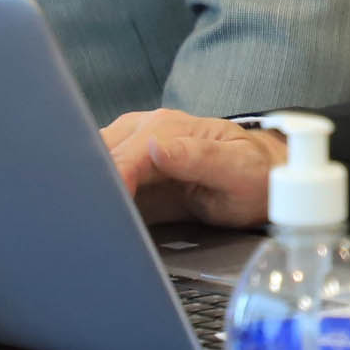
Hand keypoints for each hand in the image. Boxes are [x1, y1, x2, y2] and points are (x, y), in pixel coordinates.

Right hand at [102, 109, 285, 226]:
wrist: (262, 179)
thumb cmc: (254, 175)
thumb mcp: (238, 170)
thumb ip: (200, 157)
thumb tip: (156, 147)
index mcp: (168, 128)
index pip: (124, 155)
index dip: (111, 183)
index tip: (106, 212)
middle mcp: (145, 131)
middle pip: (96, 156)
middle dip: (89, 186)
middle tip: (87, 220)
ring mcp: (134, 148)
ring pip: (91, 164)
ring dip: (88, 189)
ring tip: (87, 220)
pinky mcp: (131, 169)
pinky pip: (101, 179)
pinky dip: (96, 196)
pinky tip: (96, 217)